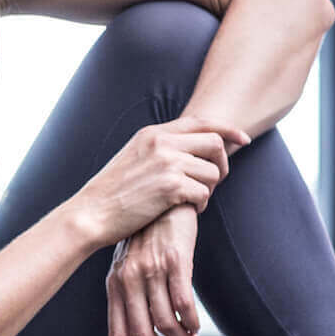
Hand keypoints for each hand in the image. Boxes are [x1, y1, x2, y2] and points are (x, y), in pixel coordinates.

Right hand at [76, 115, 247, 241]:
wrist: (91, 213)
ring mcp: (167, 164)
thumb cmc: (111, 192)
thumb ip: (159, 149)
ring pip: (212, 172)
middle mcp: (162, 143)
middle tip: (212, 183)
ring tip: (193, 200)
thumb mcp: (133, 157)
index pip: (201, 122)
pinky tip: (188, 210)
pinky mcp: (170, 187)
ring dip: (209, 189)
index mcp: (153, 133)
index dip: (228, 129)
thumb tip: (189, 150)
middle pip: (215, 144)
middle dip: (222, 165)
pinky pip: (204, 193)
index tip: (243, 139)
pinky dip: (201, 204)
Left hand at [105, 204, 202, 335]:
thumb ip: (131, 298)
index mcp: (114, 285)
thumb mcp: (130, 266)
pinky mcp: (175, 262)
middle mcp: (128, 280)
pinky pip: (184, 305)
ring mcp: (150, 271)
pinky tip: (196, 325)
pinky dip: (192, 322)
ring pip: (165, 324)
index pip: (115, 335)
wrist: (164, 198)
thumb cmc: (149, 236)